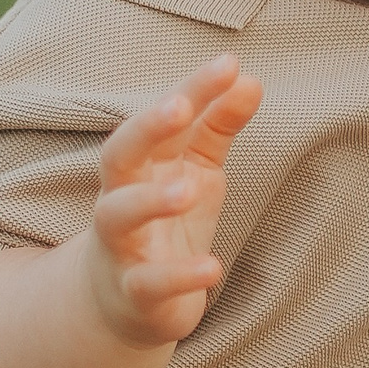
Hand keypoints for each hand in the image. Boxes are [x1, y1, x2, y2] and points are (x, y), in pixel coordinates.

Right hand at [87, 55, 262, 348]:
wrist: (123, 303)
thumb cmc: (165, 222)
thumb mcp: (196, 171)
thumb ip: (218, 127)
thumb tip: (250, 80)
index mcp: (142, 163)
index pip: (163, 118)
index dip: (193, 90)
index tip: (229, 64)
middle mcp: (122, 197)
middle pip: (119, 154)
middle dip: (146, 128)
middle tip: (181, 107)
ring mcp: (123, 245)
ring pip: (118, 215)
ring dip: (150, 199)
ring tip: (188, 188)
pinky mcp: (136, 293)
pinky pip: (149, 283)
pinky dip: (178, 275)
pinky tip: (212, 268)